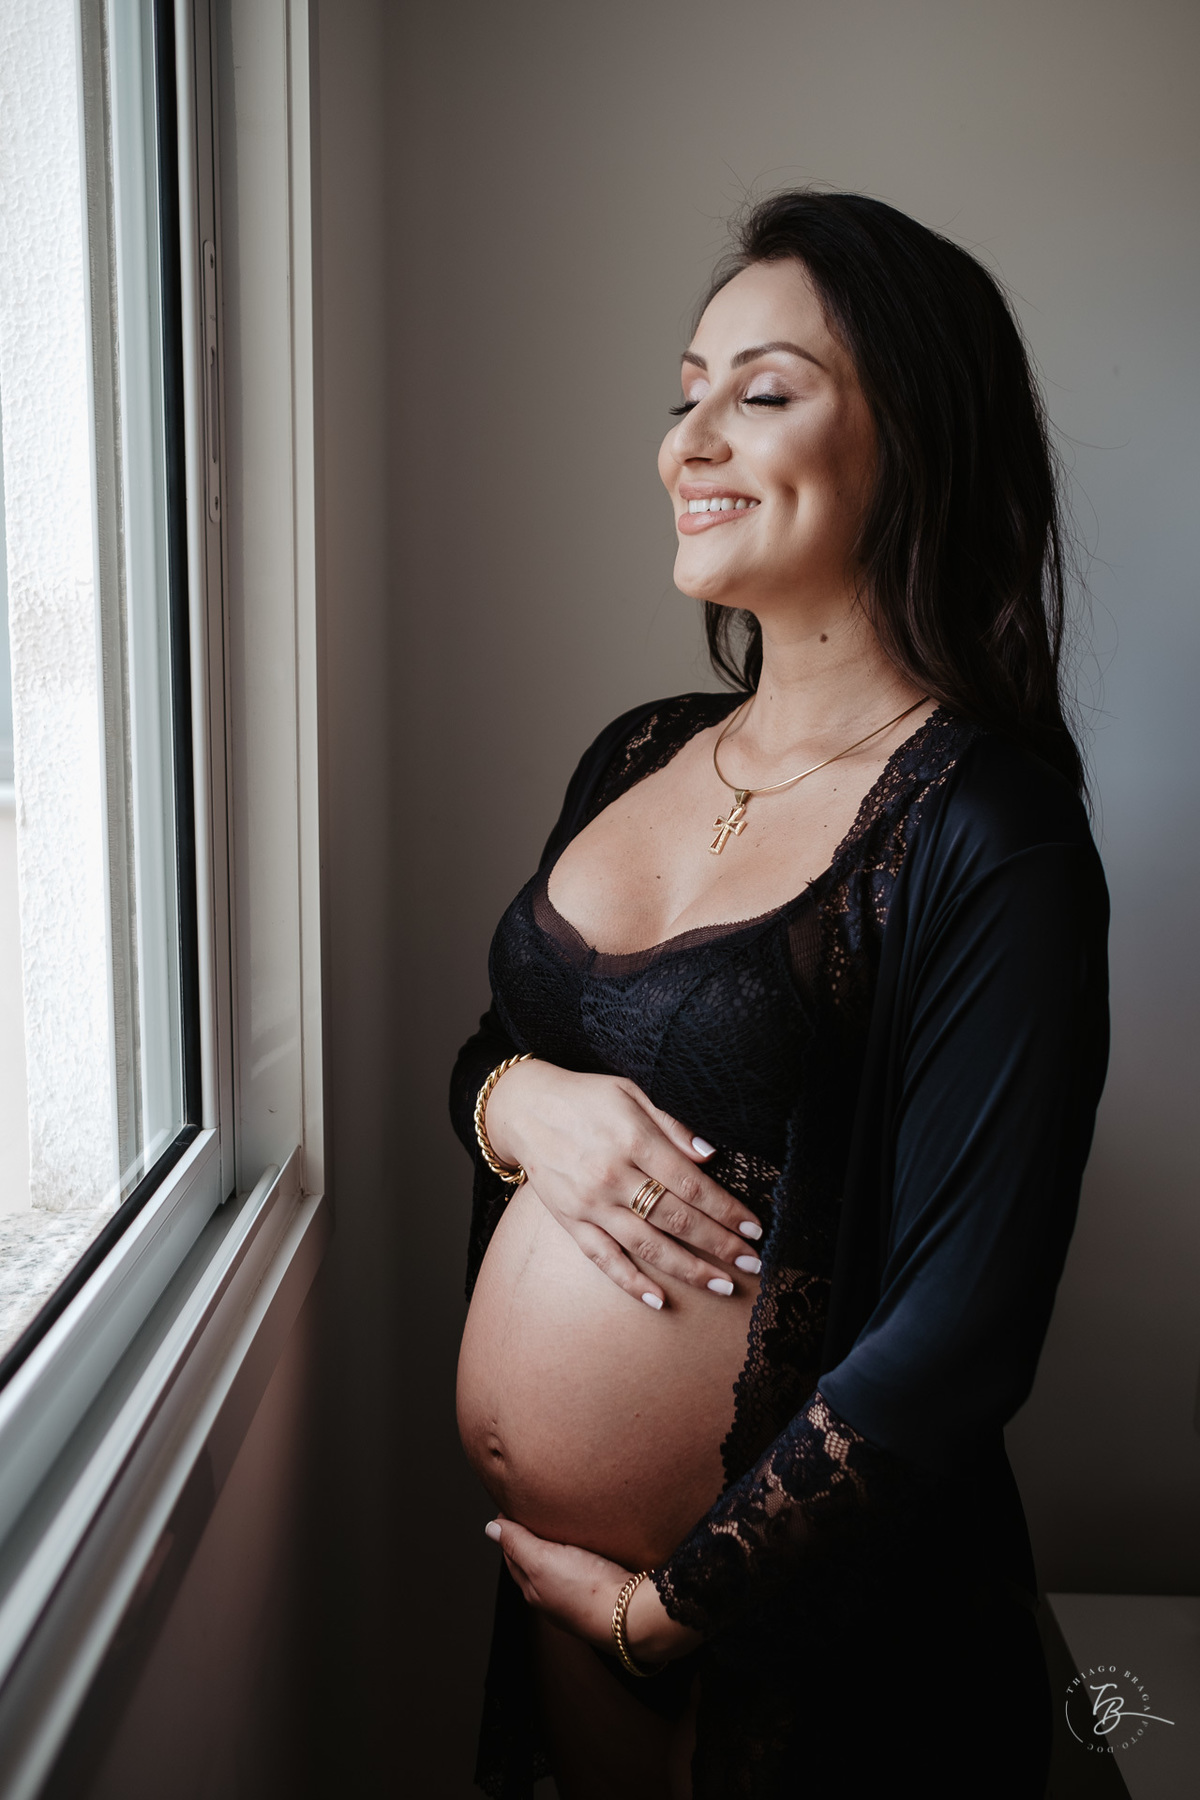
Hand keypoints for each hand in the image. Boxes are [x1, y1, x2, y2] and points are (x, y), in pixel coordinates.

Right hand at [484, 1060, 763, 1307]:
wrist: (524, 1109)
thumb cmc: (585, 1097)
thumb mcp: (631, 1093)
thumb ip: (672, 1126)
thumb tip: (711, 1156)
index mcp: (634, 1140)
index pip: (692, 1185)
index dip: (727, 1209)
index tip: (755, 1228)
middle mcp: (613, 1176)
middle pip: (677, 1219)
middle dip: (720, 1244)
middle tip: (753, 1264)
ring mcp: (591, 1203)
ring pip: (647, 1245)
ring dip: (689, 1270)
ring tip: (723, 1286)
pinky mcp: (571, 1221)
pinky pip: (603, 1258)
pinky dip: (631, 1281)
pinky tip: (659, 1300)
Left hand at [485, 1515, 701, 1663]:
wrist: (631, 1616)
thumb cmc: (586, 1589)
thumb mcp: (542, 1560)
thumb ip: (517, 1543)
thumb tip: (490, 1528)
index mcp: (532, 1589)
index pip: (512, 1553)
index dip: (511, 1528)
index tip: (516, 1504)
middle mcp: (552, 1597)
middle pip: (533, 1561)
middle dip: (529, 1537)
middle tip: (536, 1507)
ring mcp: (577, 1598)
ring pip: (558, 1566)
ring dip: (556, 1546)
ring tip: (563, 1522)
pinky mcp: (601, 1593)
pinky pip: (581, 1570)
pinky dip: (578, 1554)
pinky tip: (589, 1545)